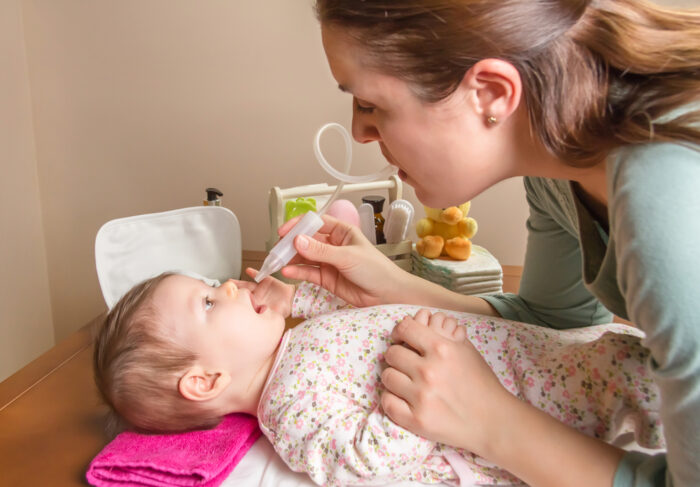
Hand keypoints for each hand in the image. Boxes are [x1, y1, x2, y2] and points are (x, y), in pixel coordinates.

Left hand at [232, 268, 294, 317]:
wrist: (294, 301)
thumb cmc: (284, 309)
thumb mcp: (273, 316)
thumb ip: (266, 316)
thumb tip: (260, 319)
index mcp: (257, 306)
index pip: (243, 303)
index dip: (235, 301)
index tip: (227, 300)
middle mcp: (256, 297)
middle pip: (242, 293)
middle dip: (233, 291)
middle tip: (224, 290)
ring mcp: (260, 289)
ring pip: (247, 285)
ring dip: (239, 283)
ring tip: (230, 281)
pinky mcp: (266, 281)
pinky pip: (258, 275)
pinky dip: (253, 273)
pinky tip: (248, 271)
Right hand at [278, 214, 413, 306]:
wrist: (387, 295)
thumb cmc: (375, 270)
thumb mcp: (348, 257)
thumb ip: (321, 251)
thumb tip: (298, 241)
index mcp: (341, 231)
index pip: (315, 222)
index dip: (298, 225)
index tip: (284, 232)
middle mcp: (333, 244)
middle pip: (306, 240)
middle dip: (290, 244)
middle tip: (277, 249)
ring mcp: (328, 261)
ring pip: (304, 257)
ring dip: (290, 259)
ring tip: (277, 262)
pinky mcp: (326, 278)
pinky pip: (308, 273)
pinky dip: (296, 272)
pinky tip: (287, 272)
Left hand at [380, 315, 510, 456]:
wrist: (494, 420)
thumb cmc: (481, 383)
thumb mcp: (466, 349)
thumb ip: (441, 333)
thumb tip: (417, 320)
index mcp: (442, 348)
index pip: (405, 328)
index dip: (400, 331)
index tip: (401, 338)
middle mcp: (429, 370)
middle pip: (392, 353)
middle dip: (398, 357)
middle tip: (406, 364)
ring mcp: (422, 396)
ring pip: (387, 377)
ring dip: (395, 378)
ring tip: (406, 382)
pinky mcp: (417, 420)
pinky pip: (387, 402)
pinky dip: (392, 399)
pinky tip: (403, 398)